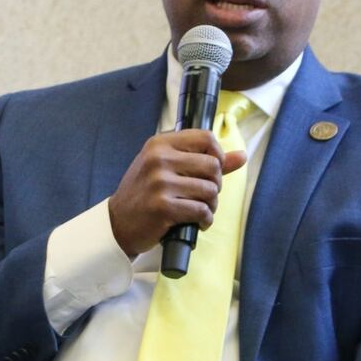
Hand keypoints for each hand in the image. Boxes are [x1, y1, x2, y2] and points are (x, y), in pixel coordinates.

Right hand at [108, 129, 247, 257]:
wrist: (118, 223)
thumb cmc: (144, 193)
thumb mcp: (166, 168)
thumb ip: (203, 160)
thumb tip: (241, 156)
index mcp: (159, 144)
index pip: (206, 138)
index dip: (218, 155)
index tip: (210, 170)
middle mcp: (158, 159)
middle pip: (213, 165)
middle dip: (215, 184)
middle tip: (203, 194)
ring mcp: (159, 183)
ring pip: (210, 190)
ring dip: (211, 205)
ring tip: (199, 209)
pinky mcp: (163, 206)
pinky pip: (202, 211)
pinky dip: (204, 220)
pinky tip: (196, 222)